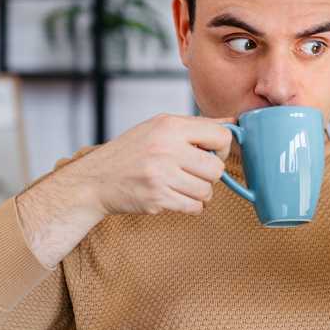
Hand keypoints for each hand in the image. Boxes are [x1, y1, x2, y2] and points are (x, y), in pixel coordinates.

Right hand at [62, 112, 234, 217]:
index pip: (221, 135)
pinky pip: (194, 207)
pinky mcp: (158, 198)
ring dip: (199, 192)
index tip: (212, 154)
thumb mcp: (160, 127)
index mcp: (170, 126)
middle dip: (210, 175)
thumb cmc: (131, 152)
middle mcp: (166, 148)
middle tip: (194, 173)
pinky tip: (175, 197)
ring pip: (207, 191)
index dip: (223, 148)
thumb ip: (196, 126)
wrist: (95, 180)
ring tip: (181, 185)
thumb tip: (234, 122)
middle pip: (216, 168)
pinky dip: (190, 206)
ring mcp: (161, 175)